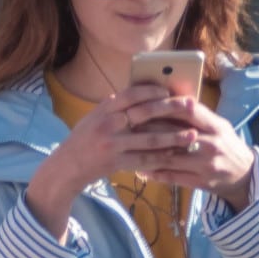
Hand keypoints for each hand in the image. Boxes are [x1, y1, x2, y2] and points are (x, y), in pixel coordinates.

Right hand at [24, 86, 255, 236]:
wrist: (66, 167)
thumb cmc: (83, 139)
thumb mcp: (94, 117)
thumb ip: (115, 107)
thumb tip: (142, 94)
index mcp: (103, 110)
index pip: (130, 94)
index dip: (151, 90)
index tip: (168, 89)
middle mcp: (107, 125)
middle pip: (145, 114)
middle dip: (170, 109)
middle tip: (191, 106)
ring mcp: (112, 145)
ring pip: (150, 139)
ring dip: (174, 137)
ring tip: (192, 135)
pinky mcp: (116, 163)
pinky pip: (144, 160)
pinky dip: (161, 157)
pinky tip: (175, 155)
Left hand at [115, 94, 258, 207]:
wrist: (245, 174)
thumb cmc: (225, 143)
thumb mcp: (218, 125)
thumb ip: (196, 116)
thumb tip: (165, 99)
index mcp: (216, 126)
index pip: (188, 110)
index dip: (163, 105)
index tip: (143, 102)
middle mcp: (212, 144)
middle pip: (174, 134)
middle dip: (148, 129)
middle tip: (127, 125)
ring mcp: (206, 165)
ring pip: (170, 158)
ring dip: (146, 153)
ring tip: (129, 148)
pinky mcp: (201, 182)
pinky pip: (173, 178)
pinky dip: (154, 174)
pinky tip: (140, 170)